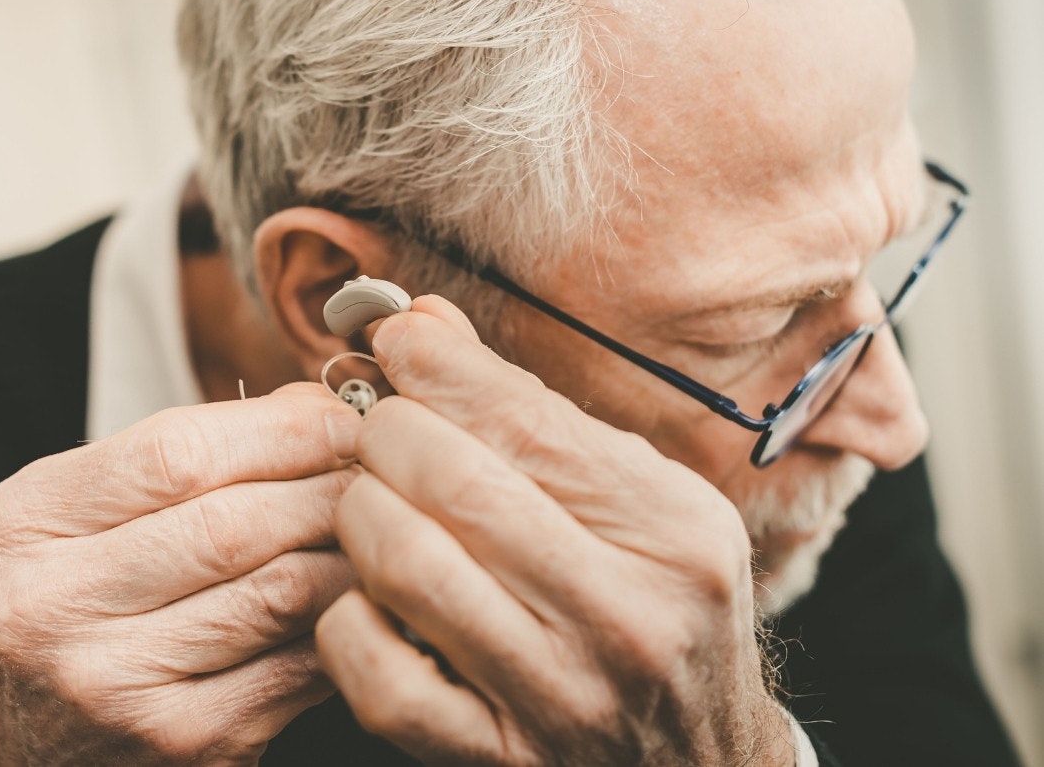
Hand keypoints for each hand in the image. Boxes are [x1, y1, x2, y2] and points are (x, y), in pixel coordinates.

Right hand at [0, 383, 362, 764]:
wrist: (32, 751)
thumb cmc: (72, 609)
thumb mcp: (83, 516)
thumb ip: (185, 456)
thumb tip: (312, 408)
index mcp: (20, 524)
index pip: (175, 454)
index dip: (280, 430)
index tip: (340, 418)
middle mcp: (50, 608)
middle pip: (233, 523)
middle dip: (329, 486)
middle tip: (379, 470)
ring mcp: (114, 685)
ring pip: (279, 592)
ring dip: (349, 551)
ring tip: (380, 526)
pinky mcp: (183, 742)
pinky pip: (298, 664)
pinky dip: (343, 620)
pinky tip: (360, 596)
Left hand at [316, 299, 793, 765]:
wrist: (698, 763)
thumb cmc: (658, 609)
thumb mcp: (641, 505)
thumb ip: (536, 416)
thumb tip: (422, 323)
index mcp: (672, 531)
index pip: (527, 419)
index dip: (439, 366)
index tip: (397, 338)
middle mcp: (624, 614)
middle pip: (454, 480)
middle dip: (388, 431)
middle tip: (380, 428)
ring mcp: (558, 696)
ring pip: (406, 563)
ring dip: (362, 510)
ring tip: (373, 500)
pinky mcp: (496, 757)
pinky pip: (377, 672)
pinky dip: (348, 618)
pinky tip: (371, 597)